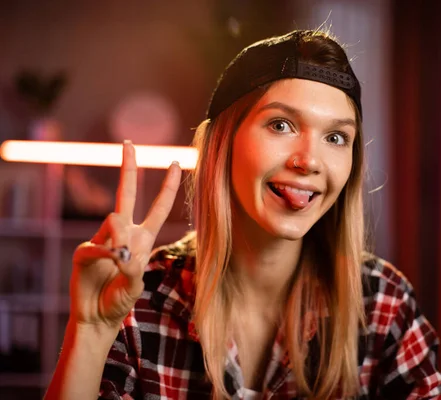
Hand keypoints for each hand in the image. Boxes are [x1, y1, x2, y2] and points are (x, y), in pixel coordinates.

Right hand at [70, 140, 181, 329]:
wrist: (97, 317)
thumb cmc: (121, 300)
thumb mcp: (136, 283)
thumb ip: (132, 265)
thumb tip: (119, 247)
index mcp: (143, 238)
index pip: (158, 207)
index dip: (168, 186)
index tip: (175, 163)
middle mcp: (123, 233)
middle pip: (128, 194)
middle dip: (129, 167)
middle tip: (129, 143)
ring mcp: (103, 239)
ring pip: (115, 219)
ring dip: (121, 238)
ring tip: (120, 262)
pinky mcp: (85, 251)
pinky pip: (96, 245)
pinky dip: (105, 254)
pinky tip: (108, 263)